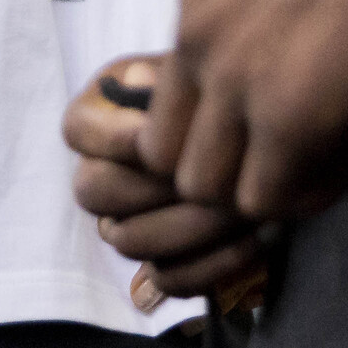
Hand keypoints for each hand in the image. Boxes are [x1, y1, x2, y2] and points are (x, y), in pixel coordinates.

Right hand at [66, 59, 274, 311]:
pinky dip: (214, 262)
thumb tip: (144, 82)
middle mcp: (101, 173)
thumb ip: (173, 76)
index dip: (114, 136)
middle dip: (155, 185)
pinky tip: (258, 237)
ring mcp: (124, 224)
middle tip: (212, 175)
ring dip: (191, 225)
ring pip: (130, 241)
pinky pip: (169, 279)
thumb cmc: (231, 91)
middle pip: (94, 191)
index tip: (160, 132)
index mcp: (100, 116)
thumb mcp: (204, 68)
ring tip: (243, 205)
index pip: (76, 130)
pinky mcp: (159, 265)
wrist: (272, 138)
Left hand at [144, 0, 347, 221]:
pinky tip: (346, 157)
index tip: (264, 120)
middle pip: (165, 150)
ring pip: (205, 188)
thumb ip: (257, 6)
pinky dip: (304, 195)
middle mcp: (195, 32)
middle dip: (222, 166)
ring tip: (317, 162)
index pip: (167, 91)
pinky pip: (267, 198)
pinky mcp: (286, 120)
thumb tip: (274, 51)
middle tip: (283, 155)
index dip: (212, 121)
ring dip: (258, 188)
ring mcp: (234, 79)